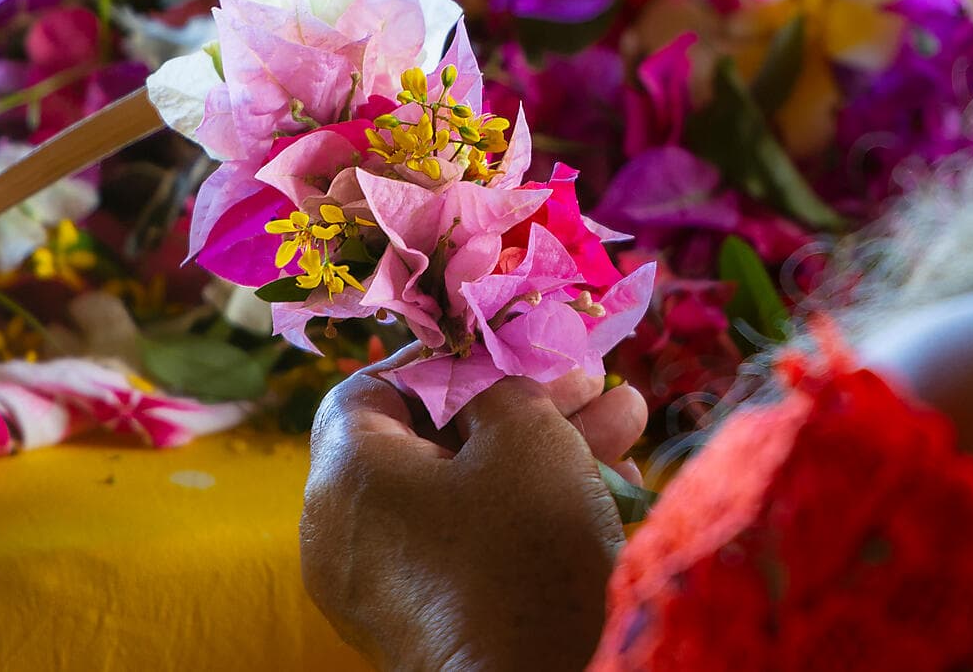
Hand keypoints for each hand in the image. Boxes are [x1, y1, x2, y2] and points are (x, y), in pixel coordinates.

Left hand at [302, 350, 647, 671]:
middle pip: (432, 438)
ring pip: (464, 491)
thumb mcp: (524, 434)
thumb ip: (501, 385)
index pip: (372, 388)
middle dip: (521, 401)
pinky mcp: (428, 623)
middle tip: (591, 380)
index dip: (445, 358)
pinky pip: (471, 542)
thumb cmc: (521, 548)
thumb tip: (493, 382)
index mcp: (345, 474)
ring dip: (543, 449)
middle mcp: (346, 533)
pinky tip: (610, 484)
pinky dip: (527, 509)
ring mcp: (384, 587)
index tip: (512, 348)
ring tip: (626, 420)